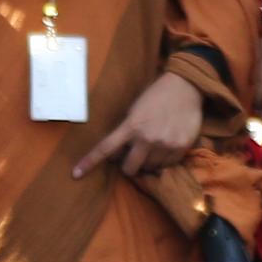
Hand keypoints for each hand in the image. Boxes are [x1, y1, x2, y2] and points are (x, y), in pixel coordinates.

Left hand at [73, 69, 206, 181]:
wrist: (185, 87)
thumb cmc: (156, 96)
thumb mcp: (135, 109)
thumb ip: (127, 130)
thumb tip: (119, 154)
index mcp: (131, 126)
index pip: (106, 148)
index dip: (90, 162)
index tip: (75, 174)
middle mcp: (147, 138)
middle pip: (129, 169)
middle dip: (128, 166)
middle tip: (132, 158)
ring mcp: (165, 144)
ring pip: (150, 168)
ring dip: (148, 162)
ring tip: (154, 146)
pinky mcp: (181, 147)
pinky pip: (168, 165)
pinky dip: (164, 160)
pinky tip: (166, 145)